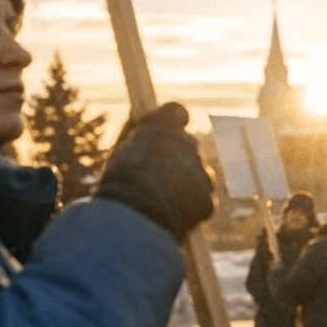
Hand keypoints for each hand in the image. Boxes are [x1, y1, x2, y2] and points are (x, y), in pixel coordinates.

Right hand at [93, 102, 213, 240]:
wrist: (133, 215)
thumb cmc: (119, 182)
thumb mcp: (121, 153)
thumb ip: (138, 137)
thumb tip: (141, 124)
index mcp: (164, 127)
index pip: (176, 112)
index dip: (172, 122)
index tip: (165, 131)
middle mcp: (188, 144)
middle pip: (187, 146)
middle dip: (175, 157)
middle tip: (155, 175)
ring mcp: (200, 171)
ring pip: (195, 174)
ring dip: (183, 183)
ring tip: (159, 198)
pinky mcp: (206, 197)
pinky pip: (200, 199)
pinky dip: (188, 206)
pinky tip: (168, 213)